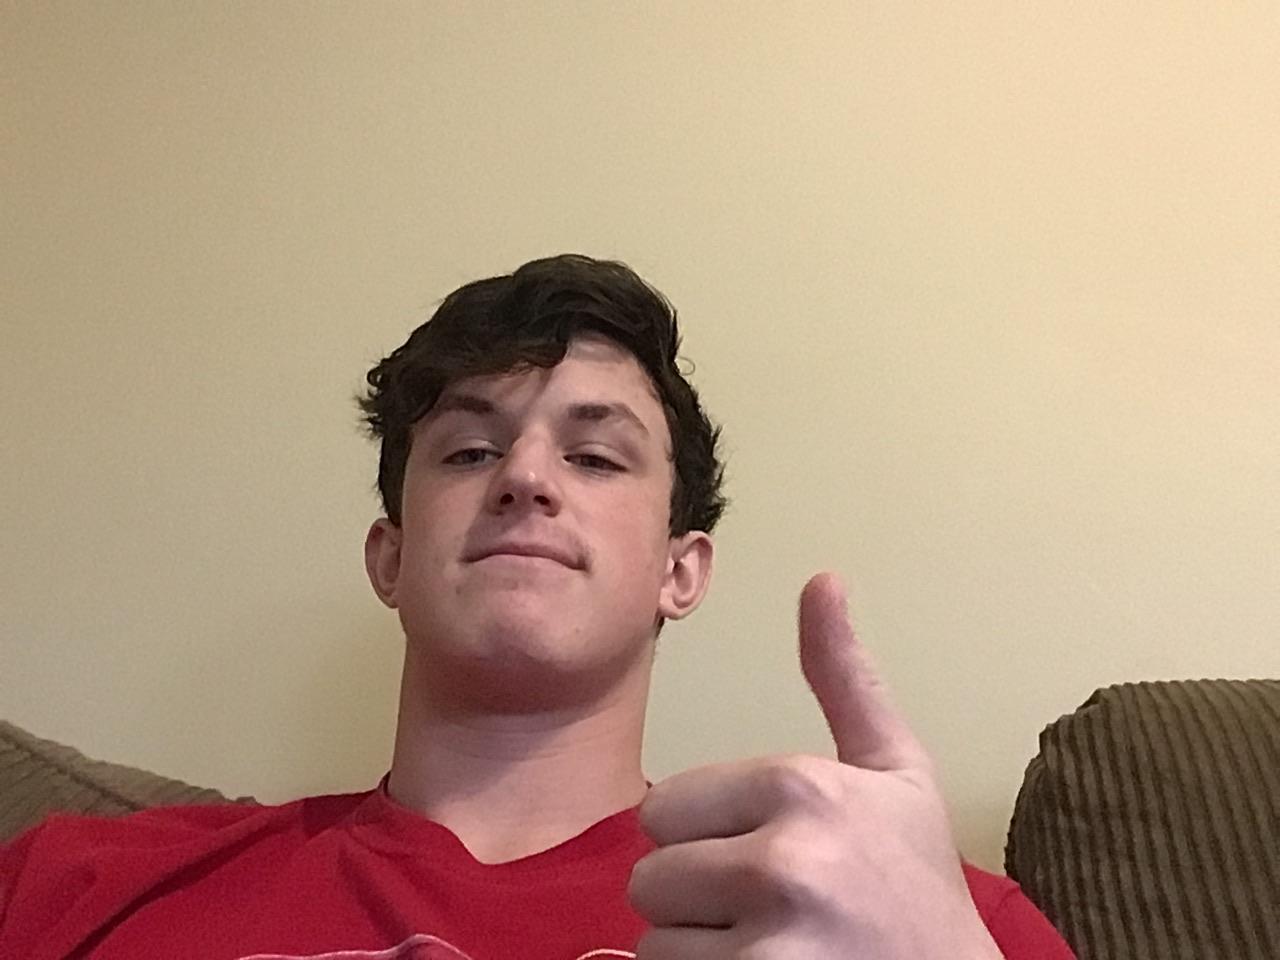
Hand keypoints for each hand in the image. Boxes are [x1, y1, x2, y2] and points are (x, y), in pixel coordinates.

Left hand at [627, 572, 1003, 958]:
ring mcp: (770, 944)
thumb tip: (823, 578)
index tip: (761, 852)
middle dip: (694, 896)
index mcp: (800, 786)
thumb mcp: (895, 768)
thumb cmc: (916, 879)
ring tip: (766, 946)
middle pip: (649, 878)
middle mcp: (781, 861)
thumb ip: (845, 677)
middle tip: (764, 908)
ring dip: (697, 950)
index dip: (702, 836)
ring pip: (654, 942)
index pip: (661, 809)